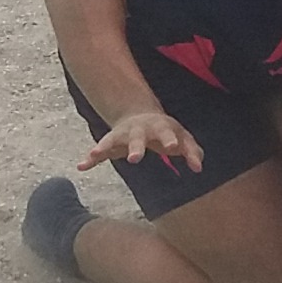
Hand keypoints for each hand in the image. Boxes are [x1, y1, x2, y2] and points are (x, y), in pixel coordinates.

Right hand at [79, 109, 202, 174]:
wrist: (140, 114)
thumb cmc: (166, 132)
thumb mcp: (183, 139)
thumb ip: (193, 153)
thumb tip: (199, 168)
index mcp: (160, 127)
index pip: (167, 134)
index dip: (170, 141)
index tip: (173, 149)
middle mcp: (140, 129)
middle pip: (138, 137)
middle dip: (136, 147)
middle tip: (135, 158)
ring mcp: (123, 134)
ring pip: (114, 140)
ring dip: (105, 147)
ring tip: (95, 154)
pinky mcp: (111, 141)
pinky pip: (100, 150)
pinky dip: (90, 158)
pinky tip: (82, 166)